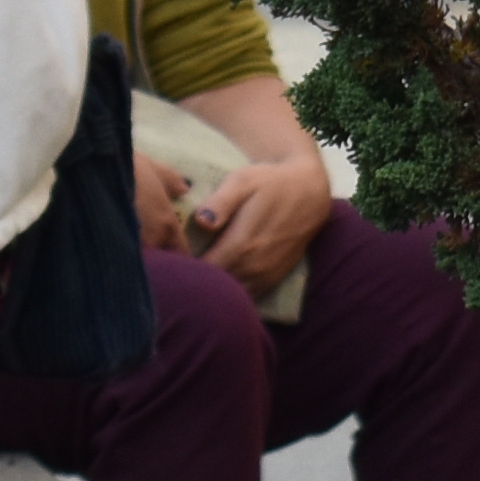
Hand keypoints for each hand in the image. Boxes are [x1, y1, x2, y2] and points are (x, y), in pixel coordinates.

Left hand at [180, 150, 336, 291]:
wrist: (309, 192)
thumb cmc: (270, 183)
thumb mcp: (243, 181)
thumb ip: (221, 202)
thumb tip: (201, 221)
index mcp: (240, 246)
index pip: (201, 273)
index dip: (182, 271)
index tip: (169, 262)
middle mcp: (253, 267)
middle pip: (214, 290)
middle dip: (194, 284)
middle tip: (177, 272)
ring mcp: (265, 277)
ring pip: (231, 298)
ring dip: (213, 292)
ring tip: (196, 279)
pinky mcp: (273, 280)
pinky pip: (247, 299)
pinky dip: (231, 295)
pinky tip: (218, 283)